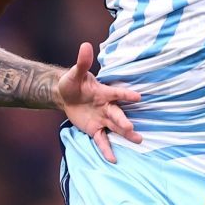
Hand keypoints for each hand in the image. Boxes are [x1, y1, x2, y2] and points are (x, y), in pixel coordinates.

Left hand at [54, 42, 141, 162]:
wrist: (65, 96)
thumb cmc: (72, 82)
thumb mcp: (75, 73)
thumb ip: (82, 62)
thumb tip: (85, 45)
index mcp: (104, 92)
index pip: (117, 93)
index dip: (126, 95)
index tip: (139, 97)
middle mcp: (107, 106)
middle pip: (117, 114)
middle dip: (124, 121)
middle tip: (132, 128)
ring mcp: (103, 119)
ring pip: (115, 128)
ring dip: (125, 134)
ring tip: (139, 140)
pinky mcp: (96, 129)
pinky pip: (102, 140)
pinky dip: (107, 149)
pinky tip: (113, 159)